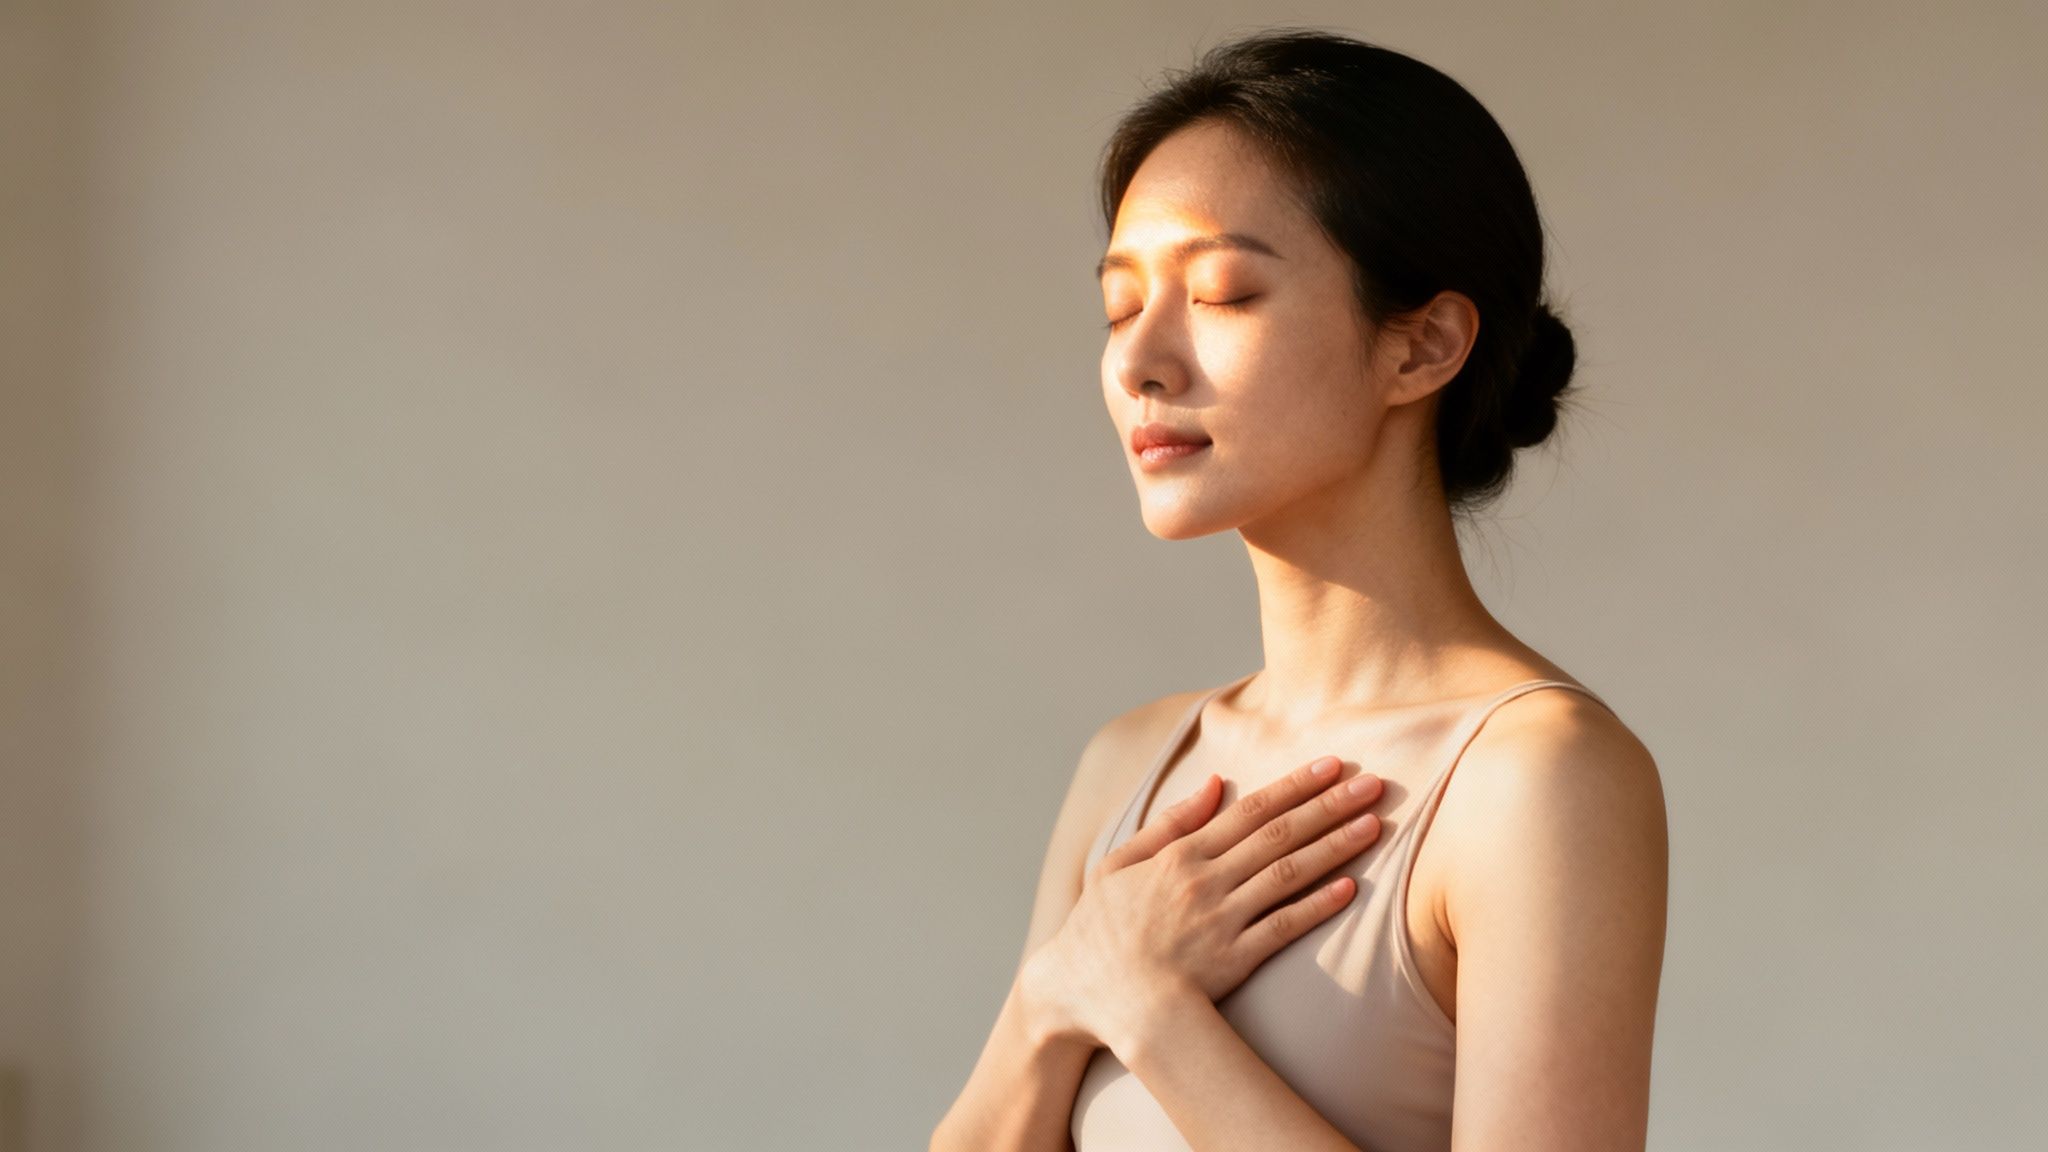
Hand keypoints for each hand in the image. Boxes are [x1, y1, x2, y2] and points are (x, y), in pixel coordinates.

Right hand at [1020, 755, 1385, 1051]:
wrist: (1091, 994)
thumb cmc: (1100, 931)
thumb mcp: (1116, 865)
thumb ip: (1167, 824)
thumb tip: (1214, 784)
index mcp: (1179, 855)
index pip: (1249, 810)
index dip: (1294, 786)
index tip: (1332, 764)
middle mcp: (1206, 881)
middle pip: (1279, 834)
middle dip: (1329, 805)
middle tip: (1373, 783)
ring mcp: (1222, 921)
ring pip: (1289, 875)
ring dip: (1335, 847)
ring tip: (1374, 825)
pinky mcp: (1233, 961)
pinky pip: (1283, 928)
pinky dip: (1317, 906)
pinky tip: (1351, 888)